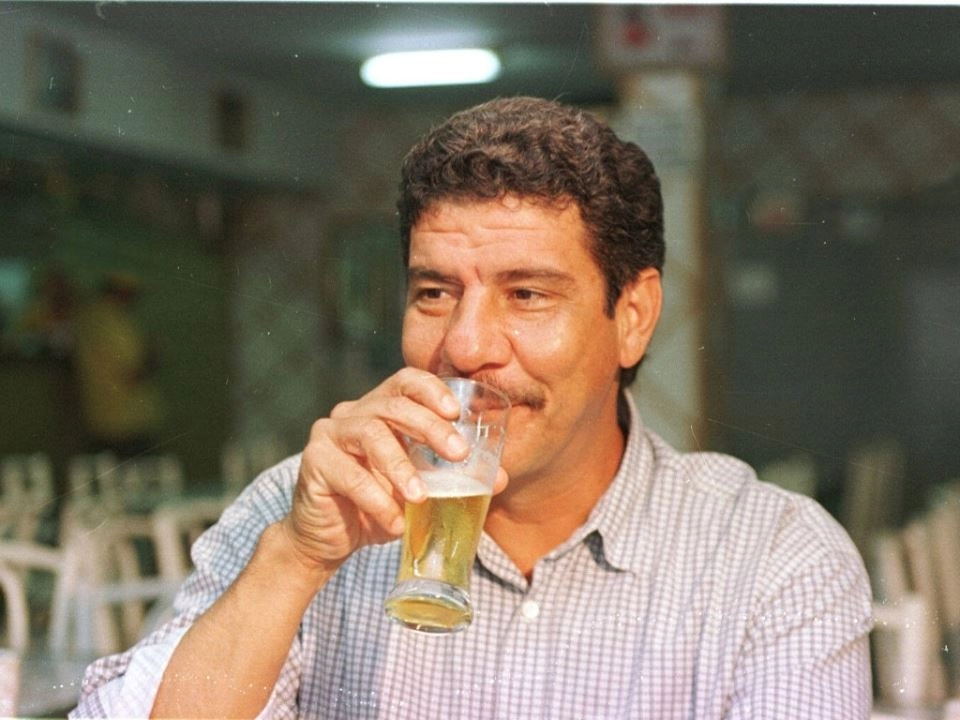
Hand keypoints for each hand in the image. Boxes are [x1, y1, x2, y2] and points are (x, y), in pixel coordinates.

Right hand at [281, 368, 507, 579]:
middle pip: (394, 405)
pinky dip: (377, 499)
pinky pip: (349, 475)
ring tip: (421, 496)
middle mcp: (353, 413)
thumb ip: (451, 478)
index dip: (431, 390)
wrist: (329, 539)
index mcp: (380, 409)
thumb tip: (499, 478)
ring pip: (371, 434)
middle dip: (430, 428)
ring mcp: (330, 434)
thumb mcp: (420, 489)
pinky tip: (395, 522)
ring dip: (400, 466)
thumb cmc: (378, 506)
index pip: (406, 381)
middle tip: (458, 454)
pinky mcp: (314, 462)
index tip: (457, 412)